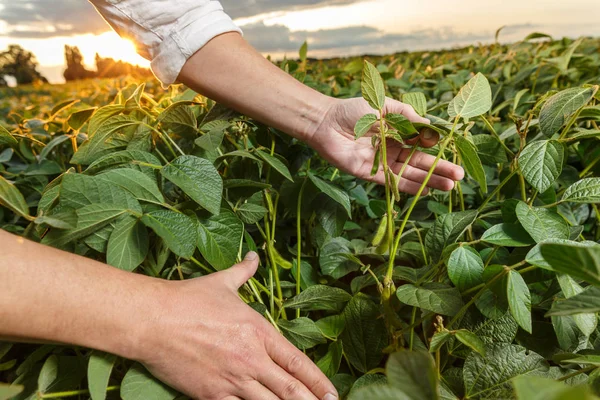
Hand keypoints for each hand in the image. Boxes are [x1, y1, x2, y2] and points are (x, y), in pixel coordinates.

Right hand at [136, 252, 337, 399]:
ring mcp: (233, 379)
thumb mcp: (222, 283)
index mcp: (259, 331)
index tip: (332, 393)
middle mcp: (251, 358)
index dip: (318, 380)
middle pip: (291, 389)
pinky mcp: (211, 394)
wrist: (153, 318)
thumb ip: (244, 272)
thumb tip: (254, 257)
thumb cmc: (188, 299)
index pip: (297, 361)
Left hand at [308, 97, 463, 193]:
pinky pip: (392, 183)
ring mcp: (382, 163)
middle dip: (439, 170)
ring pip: (409, 174)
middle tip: (459, 177)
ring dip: (429, 181)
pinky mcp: (370, 174)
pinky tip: (425, 190)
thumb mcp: (384, 106)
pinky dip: (408, 187)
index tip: (455, 155)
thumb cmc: (353, 109)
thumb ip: (406, 115)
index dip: (437, 151)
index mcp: (396, 133)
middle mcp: (392, 149)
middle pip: (420, 162)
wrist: (325, 122)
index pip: (421, 145)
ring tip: (449, 187)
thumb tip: (429, 126)